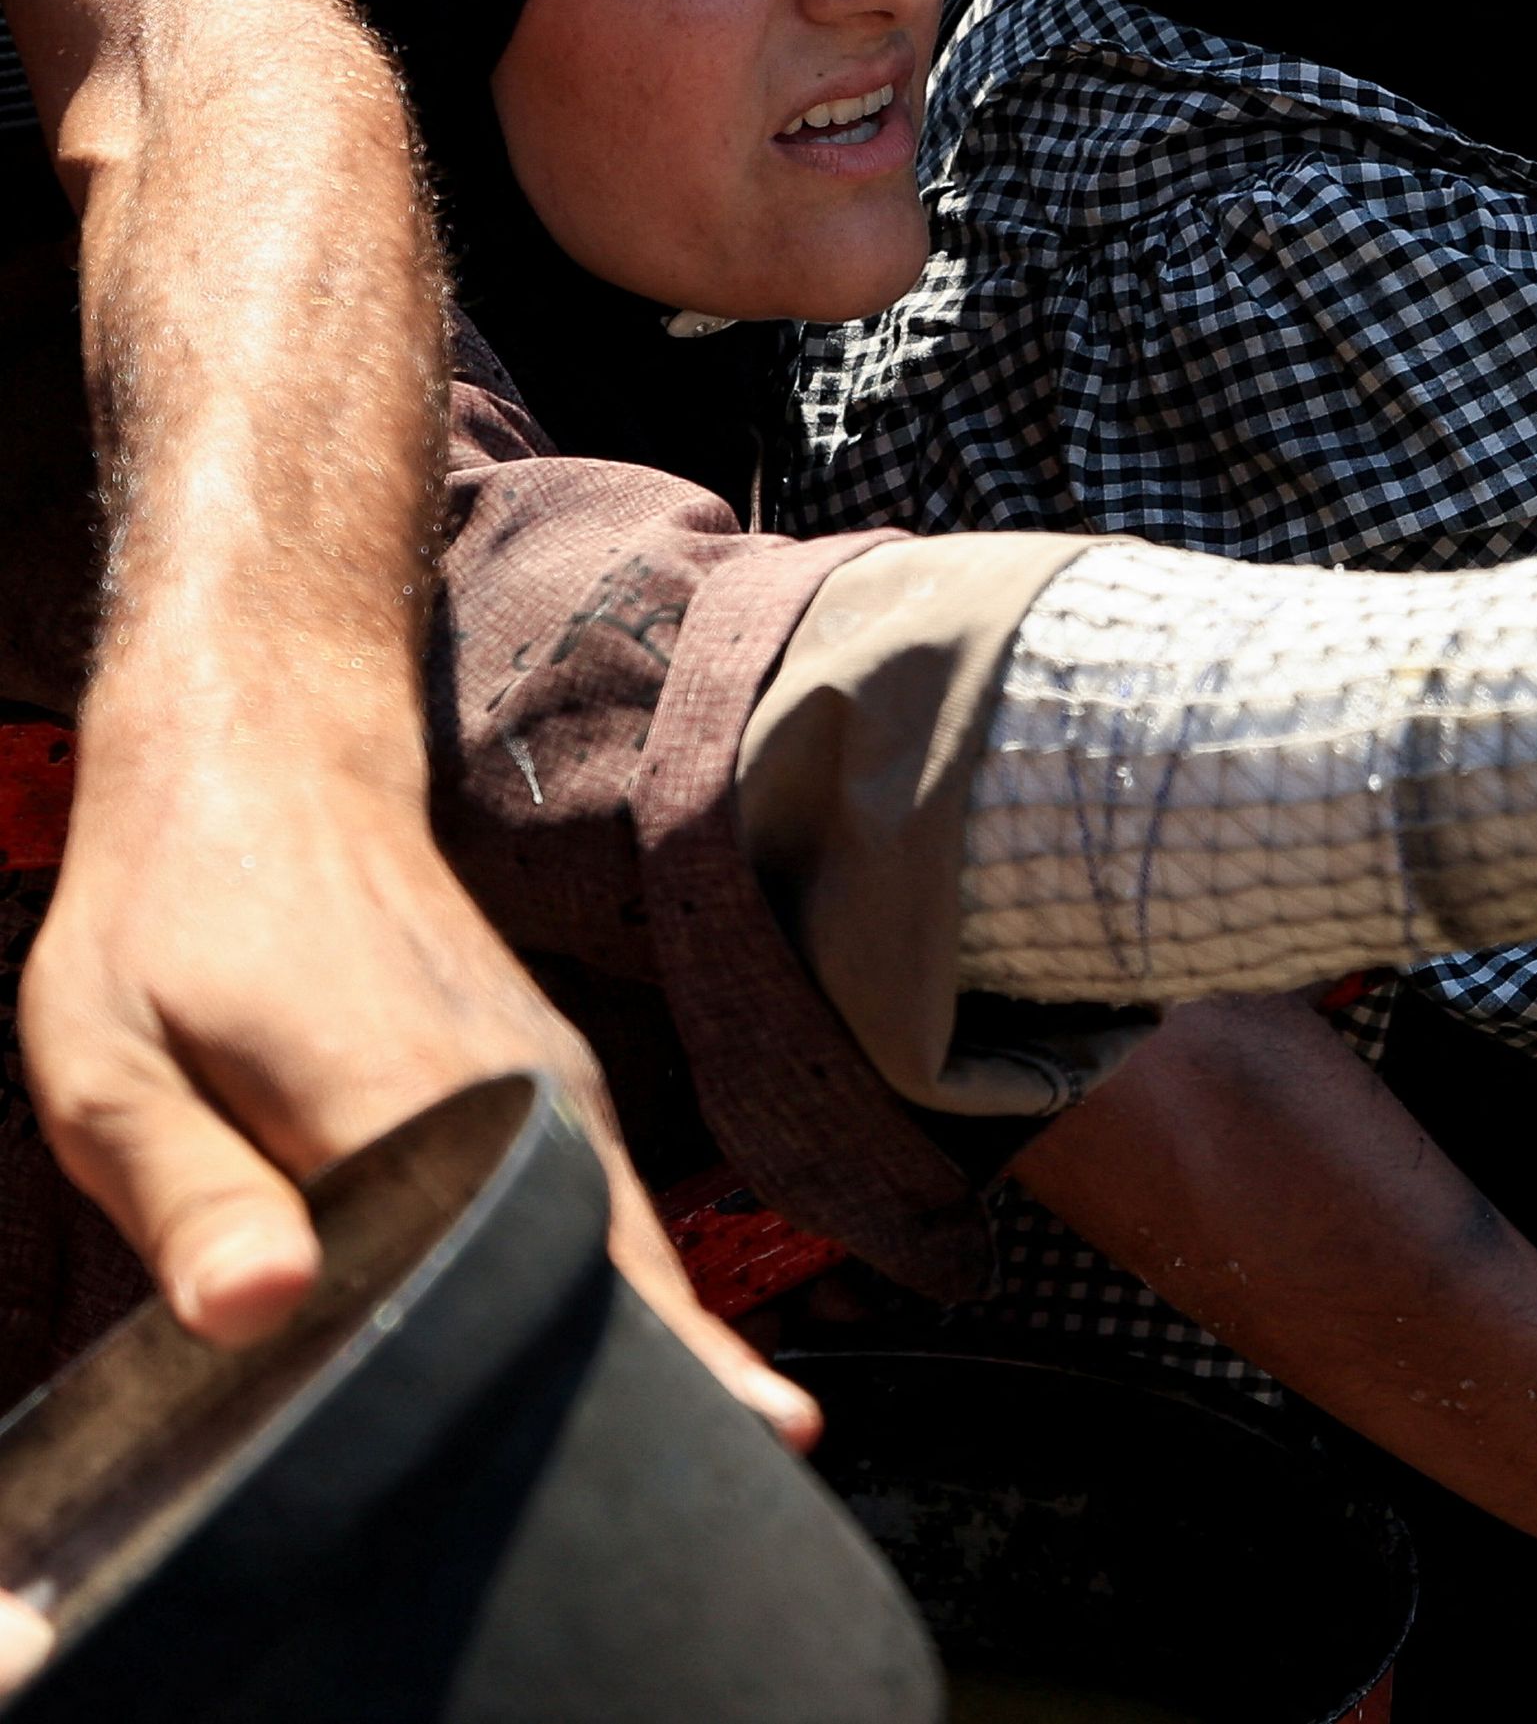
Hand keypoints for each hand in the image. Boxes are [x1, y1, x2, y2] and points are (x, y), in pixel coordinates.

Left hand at [19, 696, 817, 1438]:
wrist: (265, 767)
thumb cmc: (170, 918)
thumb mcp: (109, 1065)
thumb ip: (185, 1195)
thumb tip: (258, 1311)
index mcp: (408, 1093)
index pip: (542, 1253)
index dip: (638, 1347)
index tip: (733, 1421)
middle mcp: (517, 1086)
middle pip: (624, 1260)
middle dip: (682, 1370)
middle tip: (745, 1449)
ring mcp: (549, 1078)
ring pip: (624, 1232)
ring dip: (659, 1329)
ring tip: (710, 1430)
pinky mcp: (548, 1078)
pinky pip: (602, 1202)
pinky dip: (620, 1280)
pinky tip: (616, 1348)